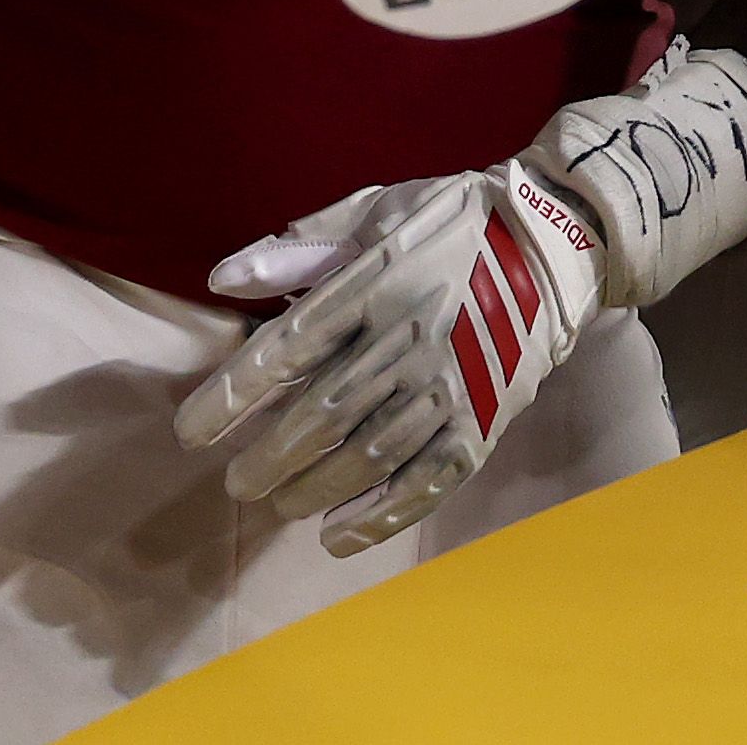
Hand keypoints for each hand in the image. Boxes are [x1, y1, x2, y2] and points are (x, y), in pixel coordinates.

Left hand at [180, 160, 608, 554]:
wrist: (557, 244)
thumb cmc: (452, 224)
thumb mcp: (376, 211)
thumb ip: (298, 246)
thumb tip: (222, 277)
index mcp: (378, 280)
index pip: (290, 346)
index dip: (233, 394)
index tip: (190, 431)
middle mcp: (410, 337)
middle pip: (323, 412)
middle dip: (268, 457)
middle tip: (234, 484)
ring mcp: (451, 384)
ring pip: (368, 454)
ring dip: (313, 490)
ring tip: (277, 505)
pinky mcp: (483, 420)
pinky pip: (426, 480)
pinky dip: (380, 515)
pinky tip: (338, 535)